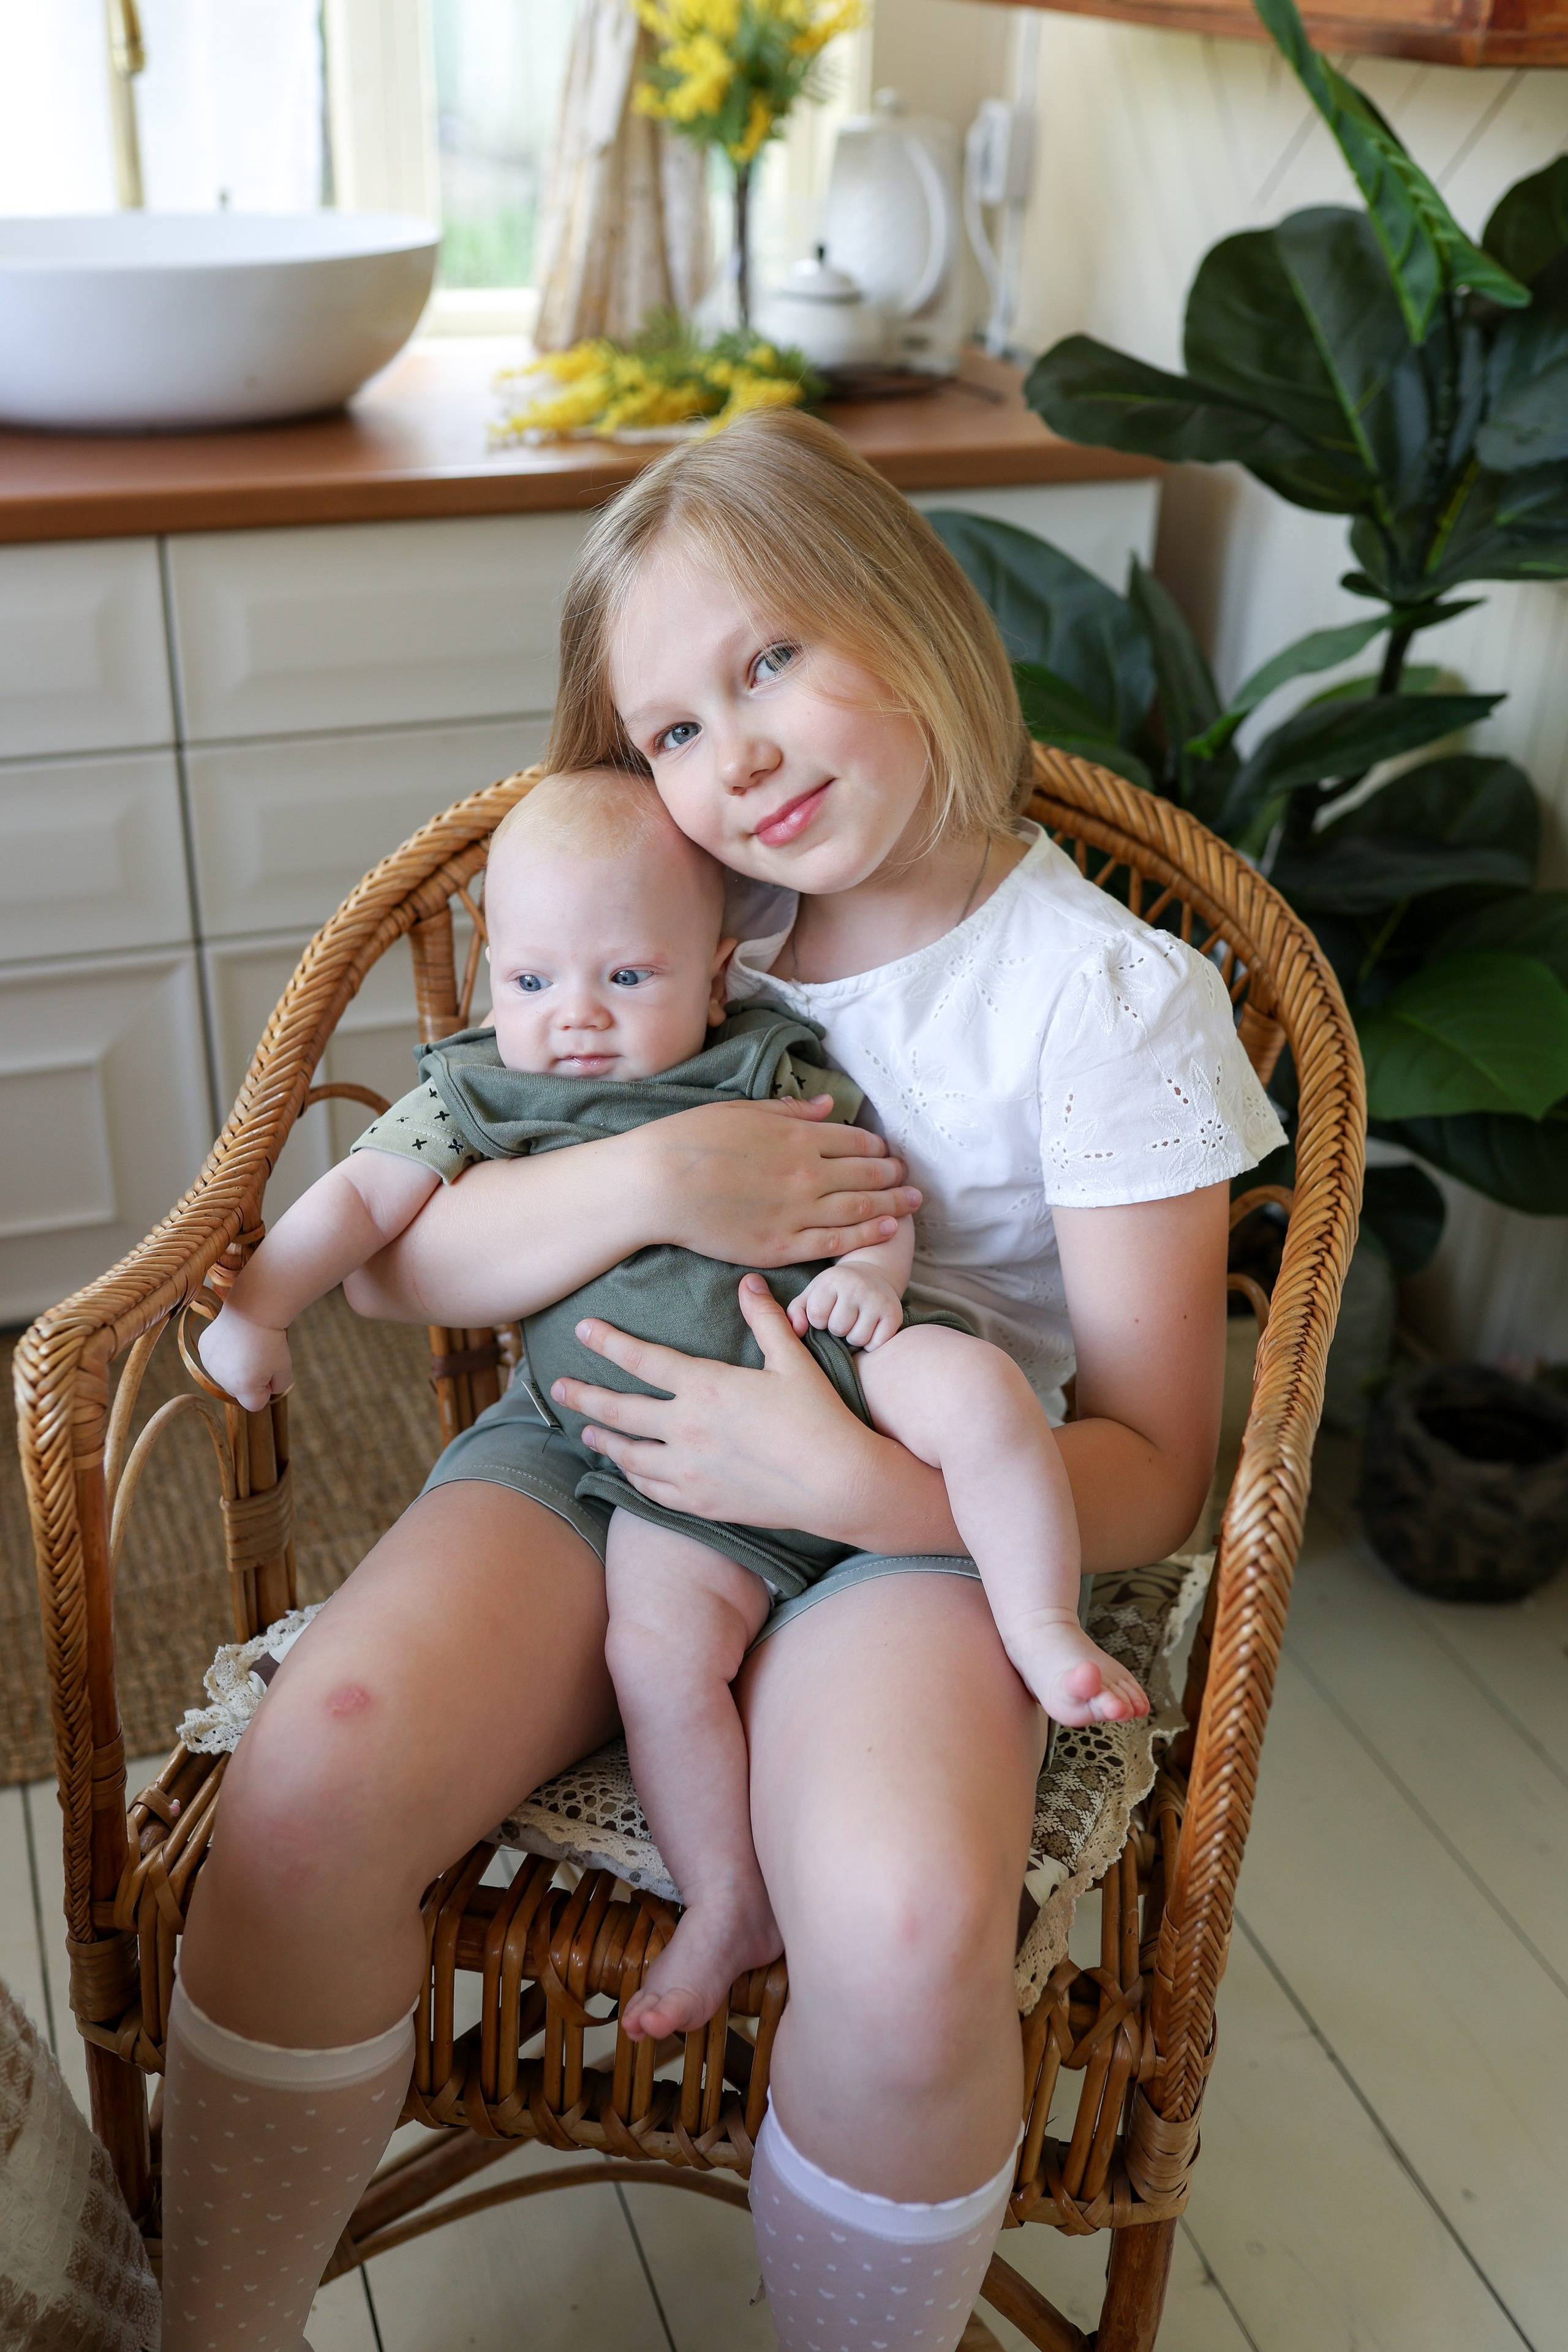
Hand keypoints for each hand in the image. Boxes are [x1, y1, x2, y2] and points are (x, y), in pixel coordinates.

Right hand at [198, 1303, 292, 1412]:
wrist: (253, 1309)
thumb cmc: (272, 1341)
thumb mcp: (284, 1368)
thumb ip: (278, 1387)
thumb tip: (267, 1389)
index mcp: (243, 1387)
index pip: (254, 1404)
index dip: (265, 1390)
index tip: (270, 1373)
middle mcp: (221, 1379)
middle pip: (238, 1391)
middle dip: (250, 1379)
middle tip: (260, 1356)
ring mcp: (209, 1364)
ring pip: (226, 1376)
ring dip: (236, 1367)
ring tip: (247, 1346)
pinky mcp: (203, 1349)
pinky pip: (216, 1360)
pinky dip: (225, 1354)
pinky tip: (234, 1339)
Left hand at [549, 1275, 899, 1538]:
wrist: (837, 1483)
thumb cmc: (820, 1417)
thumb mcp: (793, 1360)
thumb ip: (764, 1320)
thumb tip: (749, 1283)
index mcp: (706, 1386)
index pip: (642, 1359)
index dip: (608, 1342)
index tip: (582, 1330)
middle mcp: (687, 1427)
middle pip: (619, 1408)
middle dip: (584, 1395)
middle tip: (557, 1387)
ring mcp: (688, 1468)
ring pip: (628, 1452)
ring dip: (602, 1438)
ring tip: (585, 1430)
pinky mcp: (698, 1501)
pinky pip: (650, 1487)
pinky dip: (632, 1474)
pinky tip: (627, 1467)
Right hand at [643, 1097, 921, 1265]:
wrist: (656, 1183)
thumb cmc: (691, 1140)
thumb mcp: (743, 1111)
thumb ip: (791, 1111)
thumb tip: (829, 1105)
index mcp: (796, 1136)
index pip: (854, 1140)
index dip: (877, 1146)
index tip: (888, 1151)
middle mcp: (806, 1173)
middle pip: (866, 1174)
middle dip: (893, 1176)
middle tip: (911, 1179)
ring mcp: (796, 1212)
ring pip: (860, 1209)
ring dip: (893, 1205)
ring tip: (912, 1204)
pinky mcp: (781, 1246)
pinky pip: (834, 1242)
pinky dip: (866, 1235)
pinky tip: (887, 1230)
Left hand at [788, 1264, 904, 1350]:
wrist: (873, 1273)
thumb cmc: (836, 1289)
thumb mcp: (813, 1292)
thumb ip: (797, 1311)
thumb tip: (797, 1331)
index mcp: (833, 1279)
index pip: (816, 1316)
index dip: (818, 1320)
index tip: (826, 1312)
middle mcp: (857, 1286)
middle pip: (838, 1328)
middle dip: (837, 1329)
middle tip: (843, 1318)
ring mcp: (878, 1299)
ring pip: (857, 1338)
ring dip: (853, 1337)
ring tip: (855, 1323)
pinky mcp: (894, 1312)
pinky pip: (877, 1343)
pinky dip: (871, 1342)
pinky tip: (869, 1328)